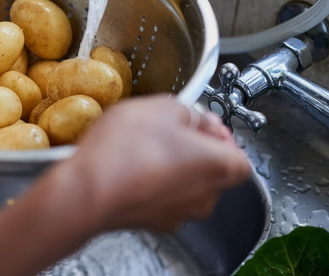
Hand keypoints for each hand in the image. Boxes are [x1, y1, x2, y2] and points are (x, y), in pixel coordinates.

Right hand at [58, 94, 251, 232]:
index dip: (223, 137)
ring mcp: (177, 214)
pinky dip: (152, 182)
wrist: (87, 191)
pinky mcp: (151, 222)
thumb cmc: (126, 150)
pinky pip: (161, 197)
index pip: (241, 157)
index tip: (202, 122)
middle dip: (196, 149)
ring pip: (186, 186)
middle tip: (170, 129)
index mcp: (218, 166)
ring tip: (144, 145)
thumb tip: (193, 118)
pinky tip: (130, 165)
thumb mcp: (162, 107)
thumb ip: (189, 111)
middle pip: (214, 172)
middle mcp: (204, 196)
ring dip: (172, 166)